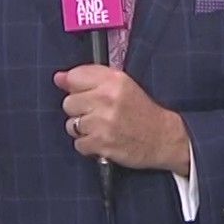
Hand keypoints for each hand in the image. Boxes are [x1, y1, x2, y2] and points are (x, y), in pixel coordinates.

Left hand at [54, 65, 191, 175]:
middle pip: (68, 103)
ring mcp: (104, 122)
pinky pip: (78, 144)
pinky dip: (88, 145)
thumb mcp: (122, 85)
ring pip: (71, 125)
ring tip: (102, 128)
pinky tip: (103, 141)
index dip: (77, 88)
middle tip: (98, 114)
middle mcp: (108, 98)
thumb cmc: (142, 111)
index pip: (74, 77)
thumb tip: (59, 78)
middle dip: (80, 110)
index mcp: (114, 80)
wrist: (164, 138)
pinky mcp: (102, 143)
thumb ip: (90, 77)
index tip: (87, 95)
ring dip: (83, 130)